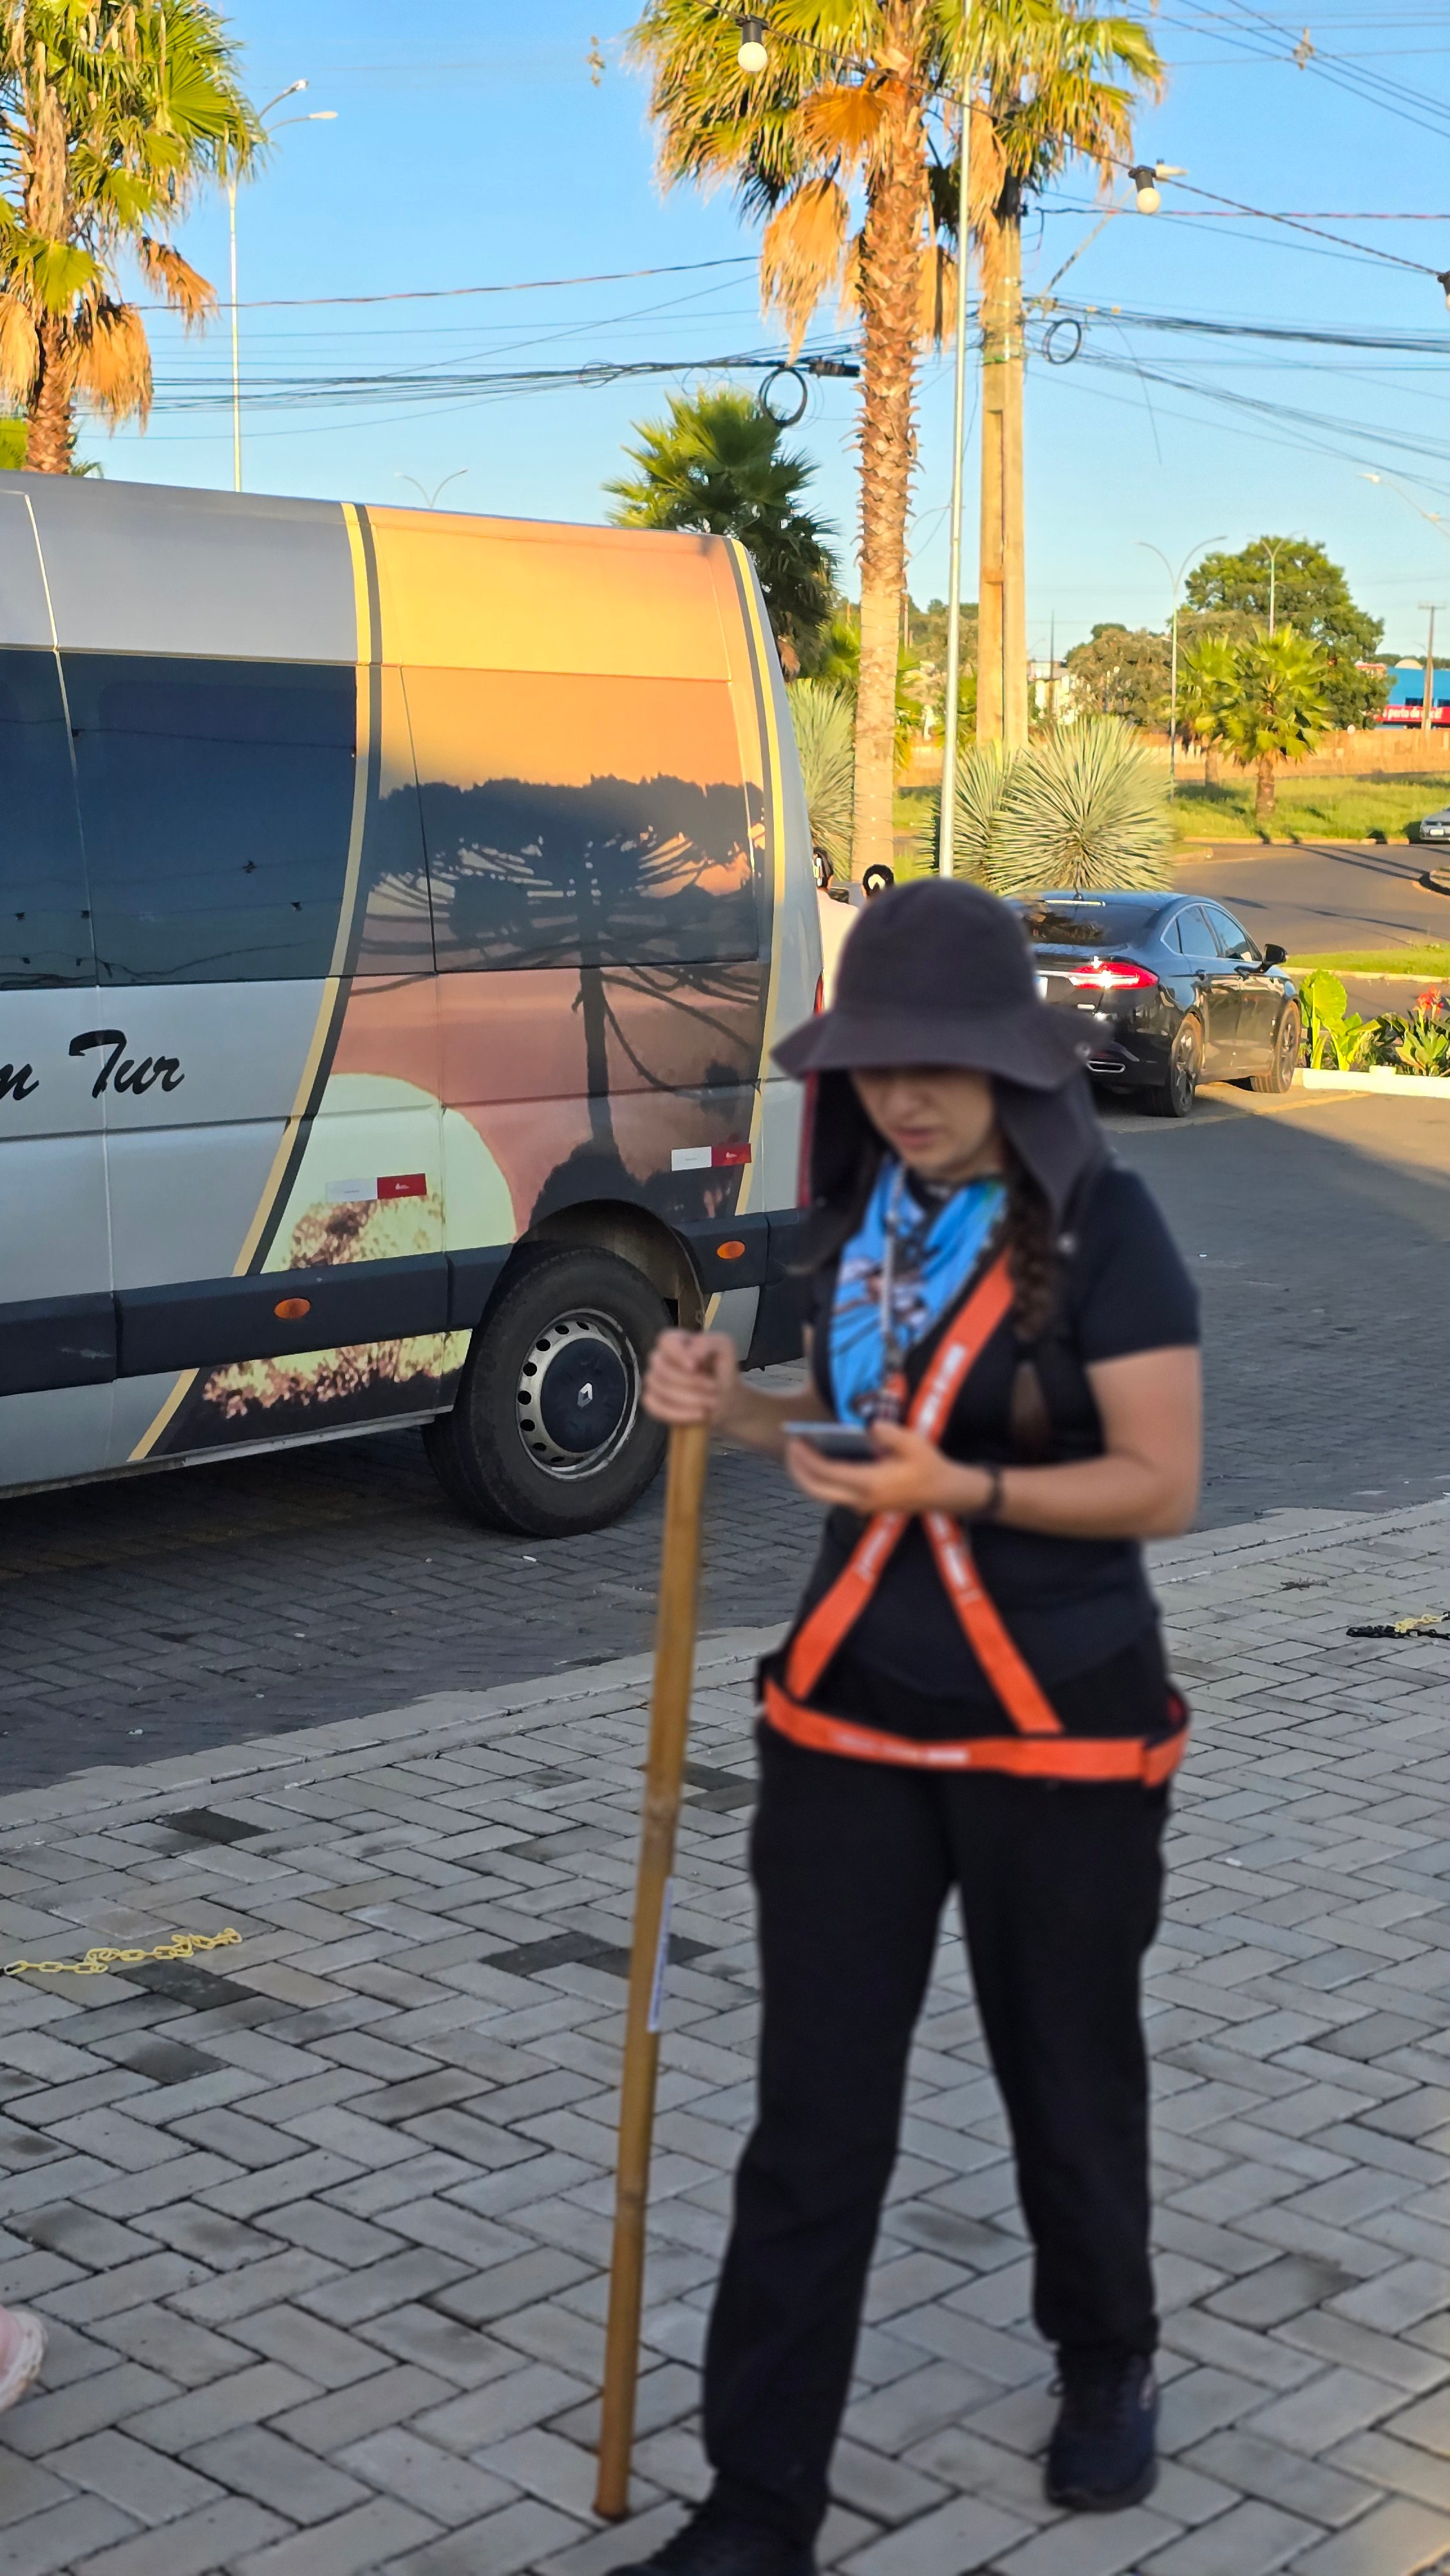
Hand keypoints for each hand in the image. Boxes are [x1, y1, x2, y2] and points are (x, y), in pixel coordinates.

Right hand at [644, 1329, 739, 1428]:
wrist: (725, 1398)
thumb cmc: (721, 1370)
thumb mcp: (724, 1348)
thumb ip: (708, 1342)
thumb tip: (691, 1352)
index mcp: (675, 1341)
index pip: (665, 1341)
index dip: (677, 1354)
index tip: (695, 1366)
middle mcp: (660, 1358)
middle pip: (662, 1367)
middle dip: (691, 1382)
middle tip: (714, 1388)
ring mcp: (653, 1381)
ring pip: (661, 1389)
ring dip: (691, 1398)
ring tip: (712, 1402)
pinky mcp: (652, 1402)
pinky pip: (656, 1408)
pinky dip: (679, 1413)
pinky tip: (698, 1414)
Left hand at [785, 1419, 992, 1518]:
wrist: (945, 1493)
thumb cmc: (929, 1467)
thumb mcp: (913, 1443)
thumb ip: (888, 1433)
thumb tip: (868, 1427)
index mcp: (869, 1484)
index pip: (826, 1473)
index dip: (806, 1457)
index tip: (795, 1440)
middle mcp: (861, 1499)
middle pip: (816, 1491)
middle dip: (797, 1470)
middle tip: (790, 1448)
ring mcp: (862, 1505)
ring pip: (823, 1495)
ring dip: (807, 1476)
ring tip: (800, 1453)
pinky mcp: (865, 1504)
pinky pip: (833, 1494)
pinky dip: (820, 1479)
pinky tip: (820, 1460)